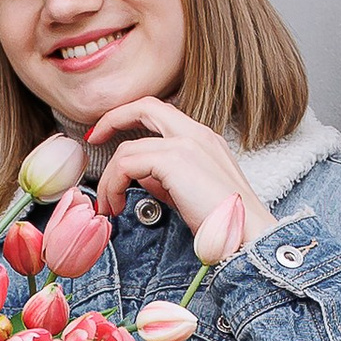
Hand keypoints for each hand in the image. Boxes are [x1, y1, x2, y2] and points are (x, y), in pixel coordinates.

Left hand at [86, 96, 271, 257]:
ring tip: (108, 205)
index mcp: (204, 138)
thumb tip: (142, 178)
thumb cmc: (224, 222)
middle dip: (112, 119)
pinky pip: (126, 164)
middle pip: (145, 106)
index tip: (108, 137)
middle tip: (93, 139)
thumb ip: (166, 179)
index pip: (161, 112)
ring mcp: (186, 143)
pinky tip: (117, 205)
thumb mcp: (190, 194)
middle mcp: (196, 133)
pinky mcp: (174, 160)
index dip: (131, 118)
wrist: (247, 235)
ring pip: (128, 148)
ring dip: (109, 179)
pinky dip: (113, 185)